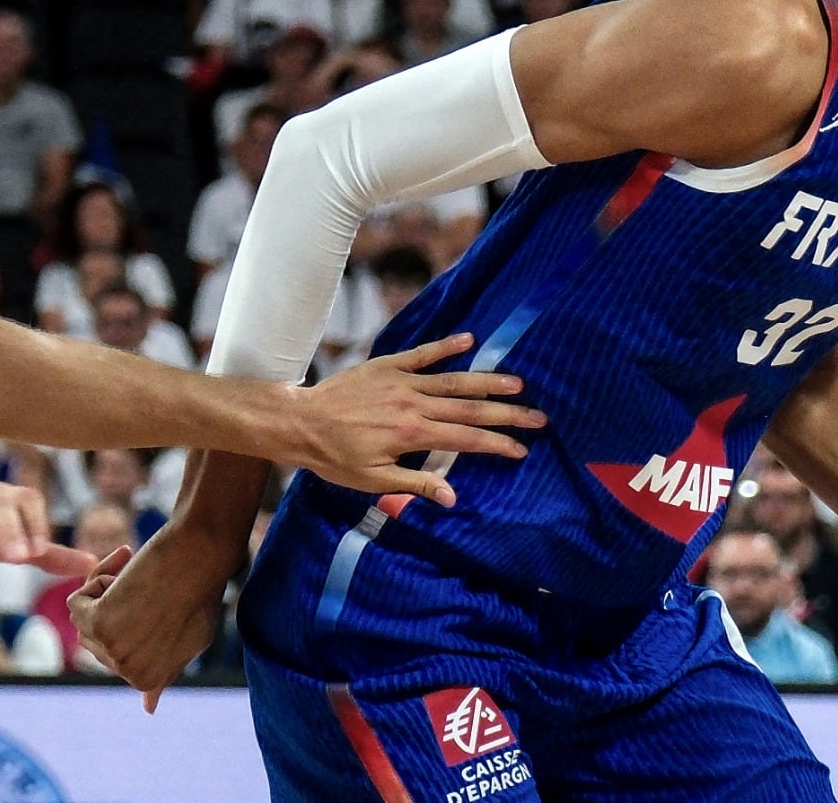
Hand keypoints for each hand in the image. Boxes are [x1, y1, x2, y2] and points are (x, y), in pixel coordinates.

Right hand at [69, 535, 232, 711]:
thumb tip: (150, 708)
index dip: (126, 622)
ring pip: (84, 620)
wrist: (203, 554)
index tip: (154, 602)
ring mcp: (113, 650)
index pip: (112, 655)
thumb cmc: (201, 593)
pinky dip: (97, 578)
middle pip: (95, 640)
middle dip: (114, 608)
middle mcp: (129, 671)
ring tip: (141, 576)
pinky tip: (126, 563)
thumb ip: (166, 672)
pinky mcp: (98, 624)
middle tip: (147, 584)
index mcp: (148, 679)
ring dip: (106, 591)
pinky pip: (76, 603)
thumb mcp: (190, 641)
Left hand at [279, 333, 545, 506]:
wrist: (299, 422)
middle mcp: (414, 404)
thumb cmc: (335, 458)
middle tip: (538, 416)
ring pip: (454, 380)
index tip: (523, 448)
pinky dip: (447, 346)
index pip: (467, 439)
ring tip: (517, 382)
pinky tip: (469, 340)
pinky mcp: (387, 365)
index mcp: (413, 434)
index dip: (497, 444)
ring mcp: (402, 381)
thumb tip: (453, 498)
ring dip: (487, 380)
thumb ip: (416, 484)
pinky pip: (422, 353)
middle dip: (507, 413)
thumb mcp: (374, 480)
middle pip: (470, 408)